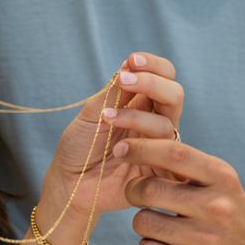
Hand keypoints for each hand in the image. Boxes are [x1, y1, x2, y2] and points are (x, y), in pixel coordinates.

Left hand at [41, 52, 183, 225]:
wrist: (70, 183)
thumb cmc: (79, 147)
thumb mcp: (92, 113)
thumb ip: (113, 92)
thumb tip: (130, 65)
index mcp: (142, 103)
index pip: (163, 76)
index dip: (153, 66)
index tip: (132, 61)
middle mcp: (154, 121)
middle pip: (174, 94)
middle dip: (151, 83)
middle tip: (124, 81)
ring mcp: (159, 146)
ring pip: (166, 123)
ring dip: (136, 116)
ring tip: (107, 118)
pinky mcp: (160, 171)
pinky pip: (165, 155)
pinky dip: (142, 146)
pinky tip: (119, 149)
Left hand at [114, 139, 244, 244]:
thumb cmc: (223, 210)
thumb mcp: (217, 181)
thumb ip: (184, 163)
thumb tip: (137, 139)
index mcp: (222, 177)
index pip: (175, 154)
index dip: (142, 148)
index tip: (120, 148)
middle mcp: (217, 206)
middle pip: (150, 189)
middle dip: (133, 190)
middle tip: (137, 193)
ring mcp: (208, 239)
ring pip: (144, 222)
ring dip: (142, 222)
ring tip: (160, 224)